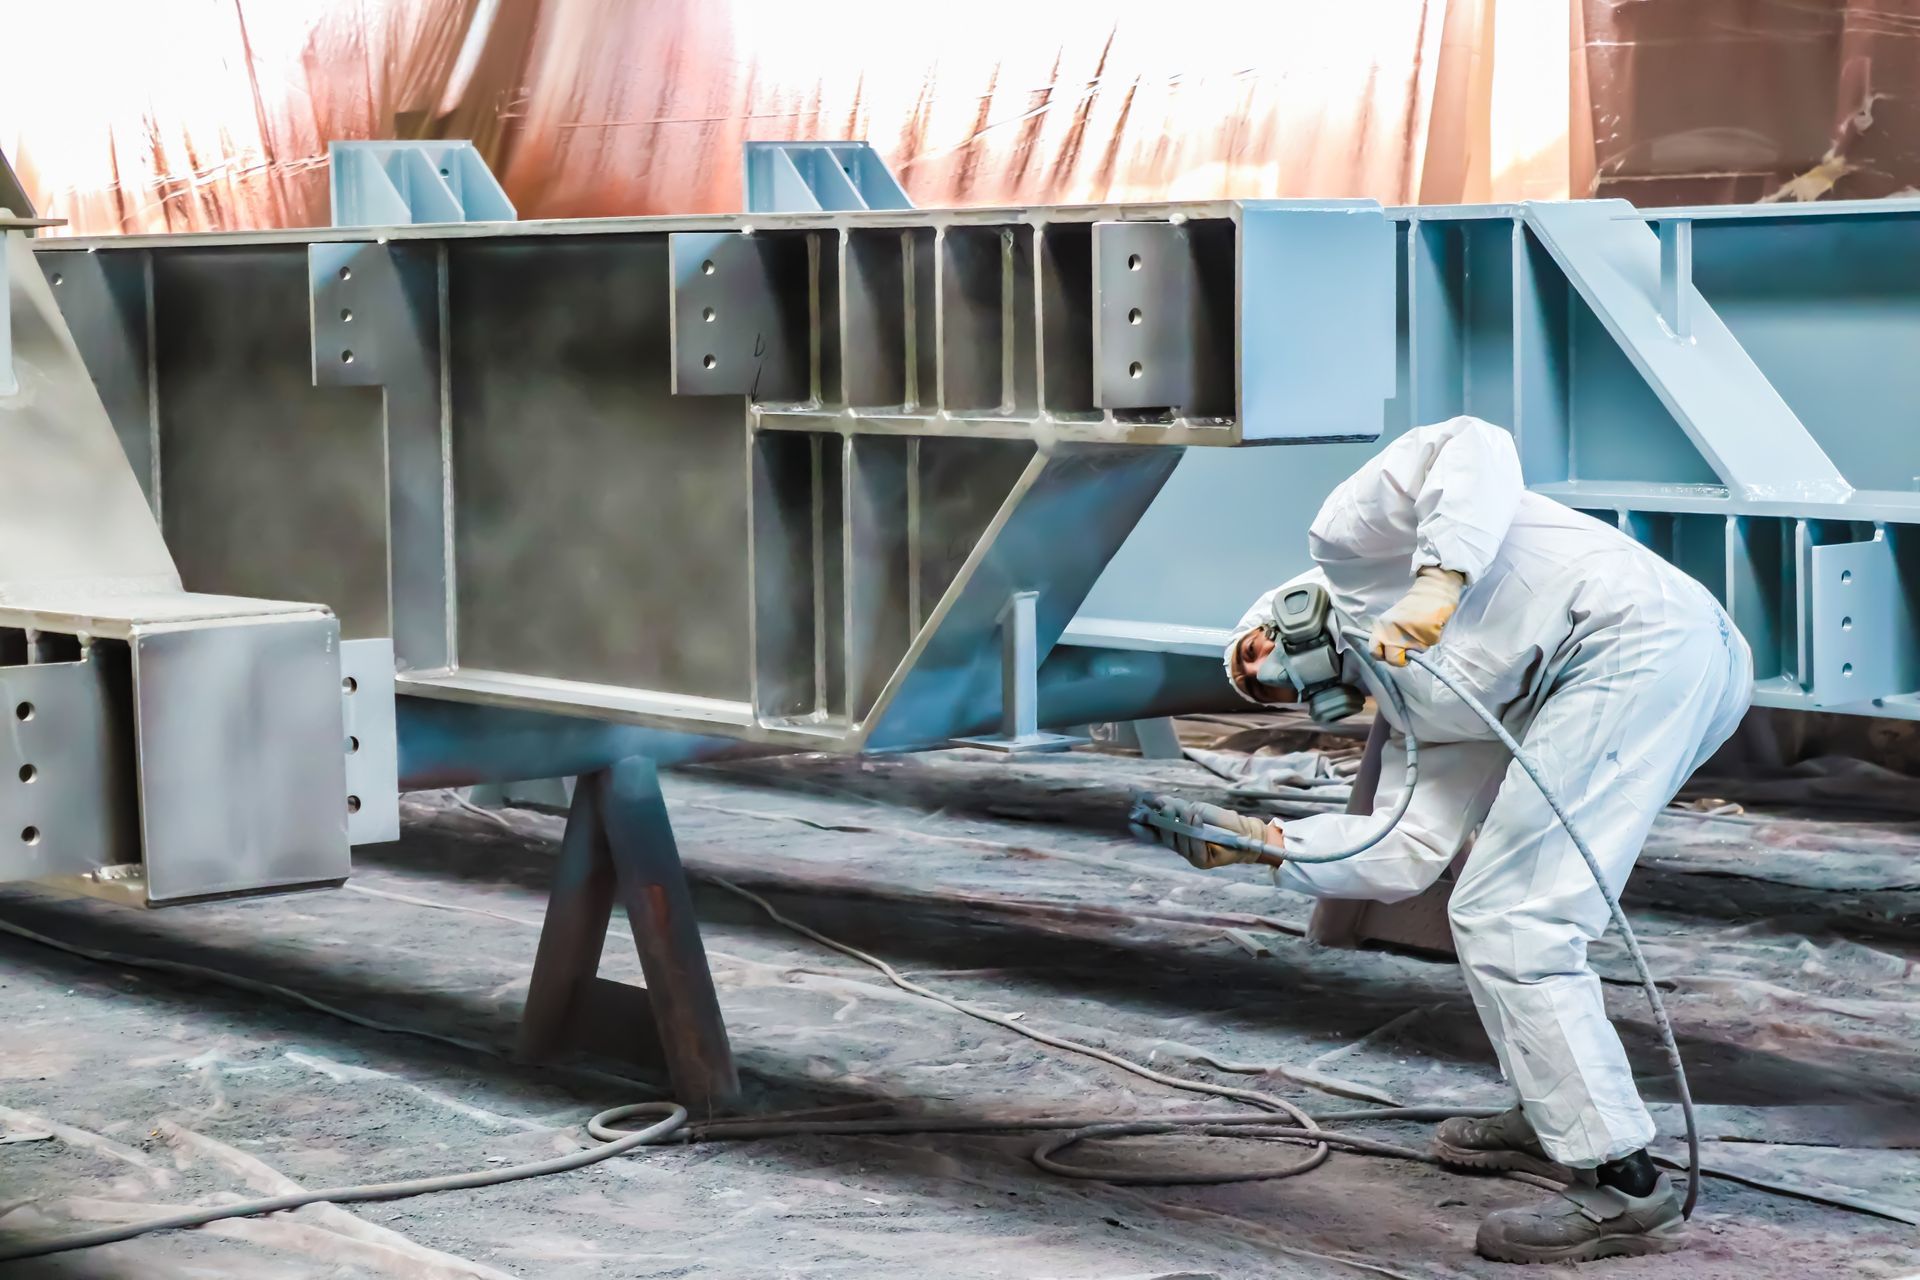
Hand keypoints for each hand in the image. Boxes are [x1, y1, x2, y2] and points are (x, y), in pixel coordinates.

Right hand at [1152, 799, 1281, 869]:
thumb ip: (1176, 808)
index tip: (1133, 820)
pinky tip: (1196, 819)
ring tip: (1187, 810)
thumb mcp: (1195, 809)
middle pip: (1164, 837)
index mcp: (1176, 835)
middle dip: (1163, 822)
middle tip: (1165, 808)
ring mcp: (1190, 856)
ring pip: (1178, 843)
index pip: (1155, 834)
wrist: (1244, 831)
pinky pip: (1193, 849)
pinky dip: (1193, 832)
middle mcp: (1181, 848)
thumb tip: (1155, 801)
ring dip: (1181, 824)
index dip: (1143, 829)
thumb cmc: (1219, 821)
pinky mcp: (1202, 862)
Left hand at [1369, 566, 1465, 665]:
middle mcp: (1393, 634)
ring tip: (1421, 629)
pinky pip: (1429, 645)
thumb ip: (1388, 635)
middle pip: (1393, 660)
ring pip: (1415, 653)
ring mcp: (1411, 637)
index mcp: (1381, 628)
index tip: (1390, 653)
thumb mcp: (1391, 620)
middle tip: (1407, 653)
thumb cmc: (1412, 607)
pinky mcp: (1428, 636)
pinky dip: (1431, 638)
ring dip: (1419, 645)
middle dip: (1401, 660)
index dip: (1383, 656)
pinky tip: (1430, 626)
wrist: (1432, 592)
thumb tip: (1390, 652)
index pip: (1374, 651)